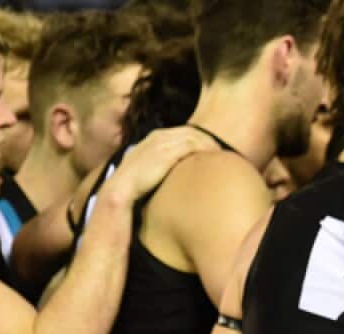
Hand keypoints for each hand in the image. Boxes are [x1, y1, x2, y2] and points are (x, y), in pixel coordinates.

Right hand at [101, 127, 218, 205]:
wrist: (120, 191)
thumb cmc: (136, 186)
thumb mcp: (150, 171)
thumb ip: (164, 167)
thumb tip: (178, 174)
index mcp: (153, 139)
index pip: (182, 133)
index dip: (199, 140)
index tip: (212, 149)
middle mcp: (157, 136)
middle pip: (191, 131)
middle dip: (208, 140)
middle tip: (223, 150)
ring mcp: (161, 142)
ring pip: (194, 136)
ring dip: (209, 144)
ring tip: (223, 154)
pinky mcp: (165, 151)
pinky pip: (191, 144)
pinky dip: (205, 148)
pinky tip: (214, 156)